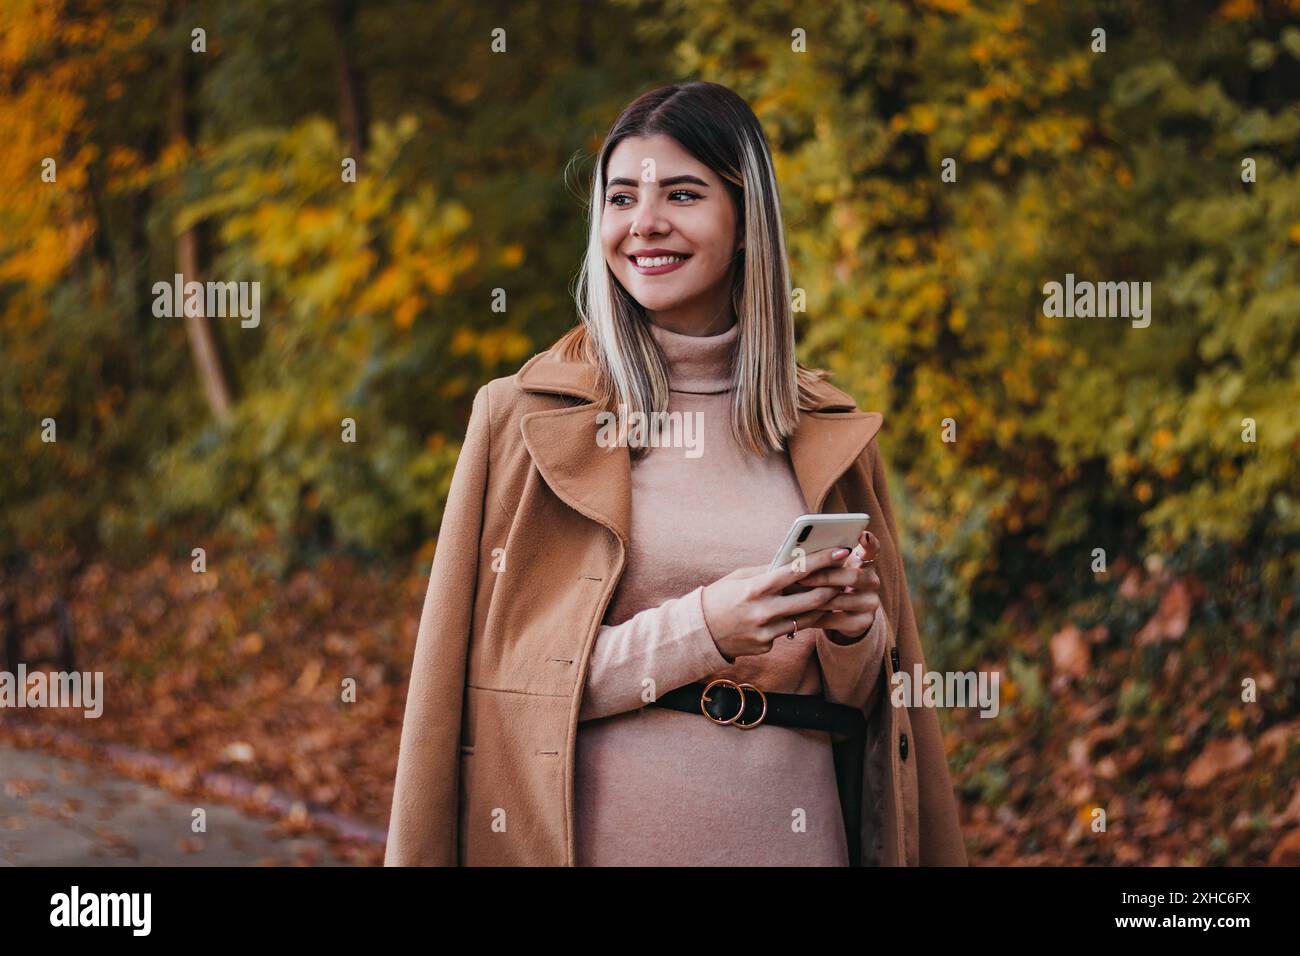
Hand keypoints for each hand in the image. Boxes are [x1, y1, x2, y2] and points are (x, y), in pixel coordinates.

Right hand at [700, 547, 851, 660]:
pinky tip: (798, 614)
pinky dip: (795, 620)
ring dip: (823, 606)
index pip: (796, 571)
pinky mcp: (766, 646)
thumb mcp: (740, 578)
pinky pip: (788, 630)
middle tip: (846, 577)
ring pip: (806, 618)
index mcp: (755, 588)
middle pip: (811, 599)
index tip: (841, 551)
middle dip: (833, 586)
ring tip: (833, 593)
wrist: (698, 633)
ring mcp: (765, 632)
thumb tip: (795, 561)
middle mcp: (763, 611)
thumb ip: (767, 571)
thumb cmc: (719, 598)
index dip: (822, 560)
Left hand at [794, 530, 882, 640]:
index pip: (873, 548)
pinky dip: (817, 617)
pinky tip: (802, 614)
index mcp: (865, 562)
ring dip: (817, 598)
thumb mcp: (830, 569)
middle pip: (853, 576)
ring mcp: (871, 603)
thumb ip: (825, 559)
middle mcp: (873, 581)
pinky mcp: (863, 622)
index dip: (869, 542)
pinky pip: (837, 620)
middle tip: (803, 578)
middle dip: (825, 577)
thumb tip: (801, 553)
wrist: (842, 615)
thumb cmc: (829, 583)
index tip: (863, 534)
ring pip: (842, 600)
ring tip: (796, 597)